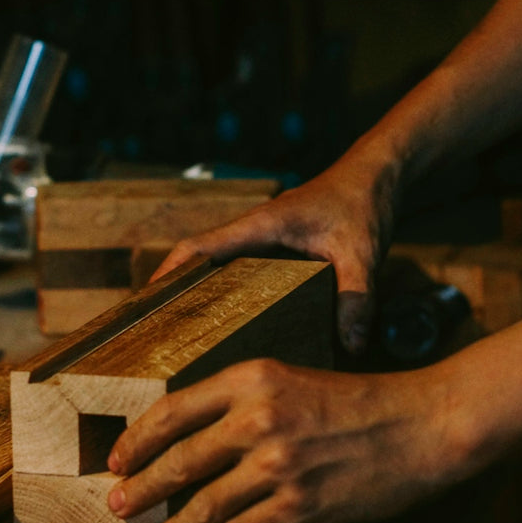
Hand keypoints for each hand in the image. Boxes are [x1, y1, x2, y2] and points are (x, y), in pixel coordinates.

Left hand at [106, 356, 470, 522]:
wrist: (422, 426)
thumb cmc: (358, 404)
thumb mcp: (293, 381)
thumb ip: (243, 404)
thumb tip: (190, 443)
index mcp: (252, 377)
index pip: (171, 410)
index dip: (136, 440)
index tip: (116, 460)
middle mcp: (258, 418)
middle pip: (177, 461)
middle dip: (141, 490)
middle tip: (117, 508)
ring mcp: (278, 465)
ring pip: (204, 506)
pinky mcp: (299, 506)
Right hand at [154, 150, 401, 353]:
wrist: (376, 177)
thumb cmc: (362, 202)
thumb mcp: (361, 251)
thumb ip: (357, 297)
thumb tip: (352, 346)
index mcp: (260, 225)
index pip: (200, 247)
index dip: (169, 273)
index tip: (145, 302)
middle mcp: (253, 232)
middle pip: (198, 261)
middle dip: (173, 292)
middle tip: (154, 333)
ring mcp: (262, 240)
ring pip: (217, 267)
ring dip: (196, 293)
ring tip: (179, 335)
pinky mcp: (276, 248)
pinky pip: (239, 271)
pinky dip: (224, 292)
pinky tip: (227, 324)